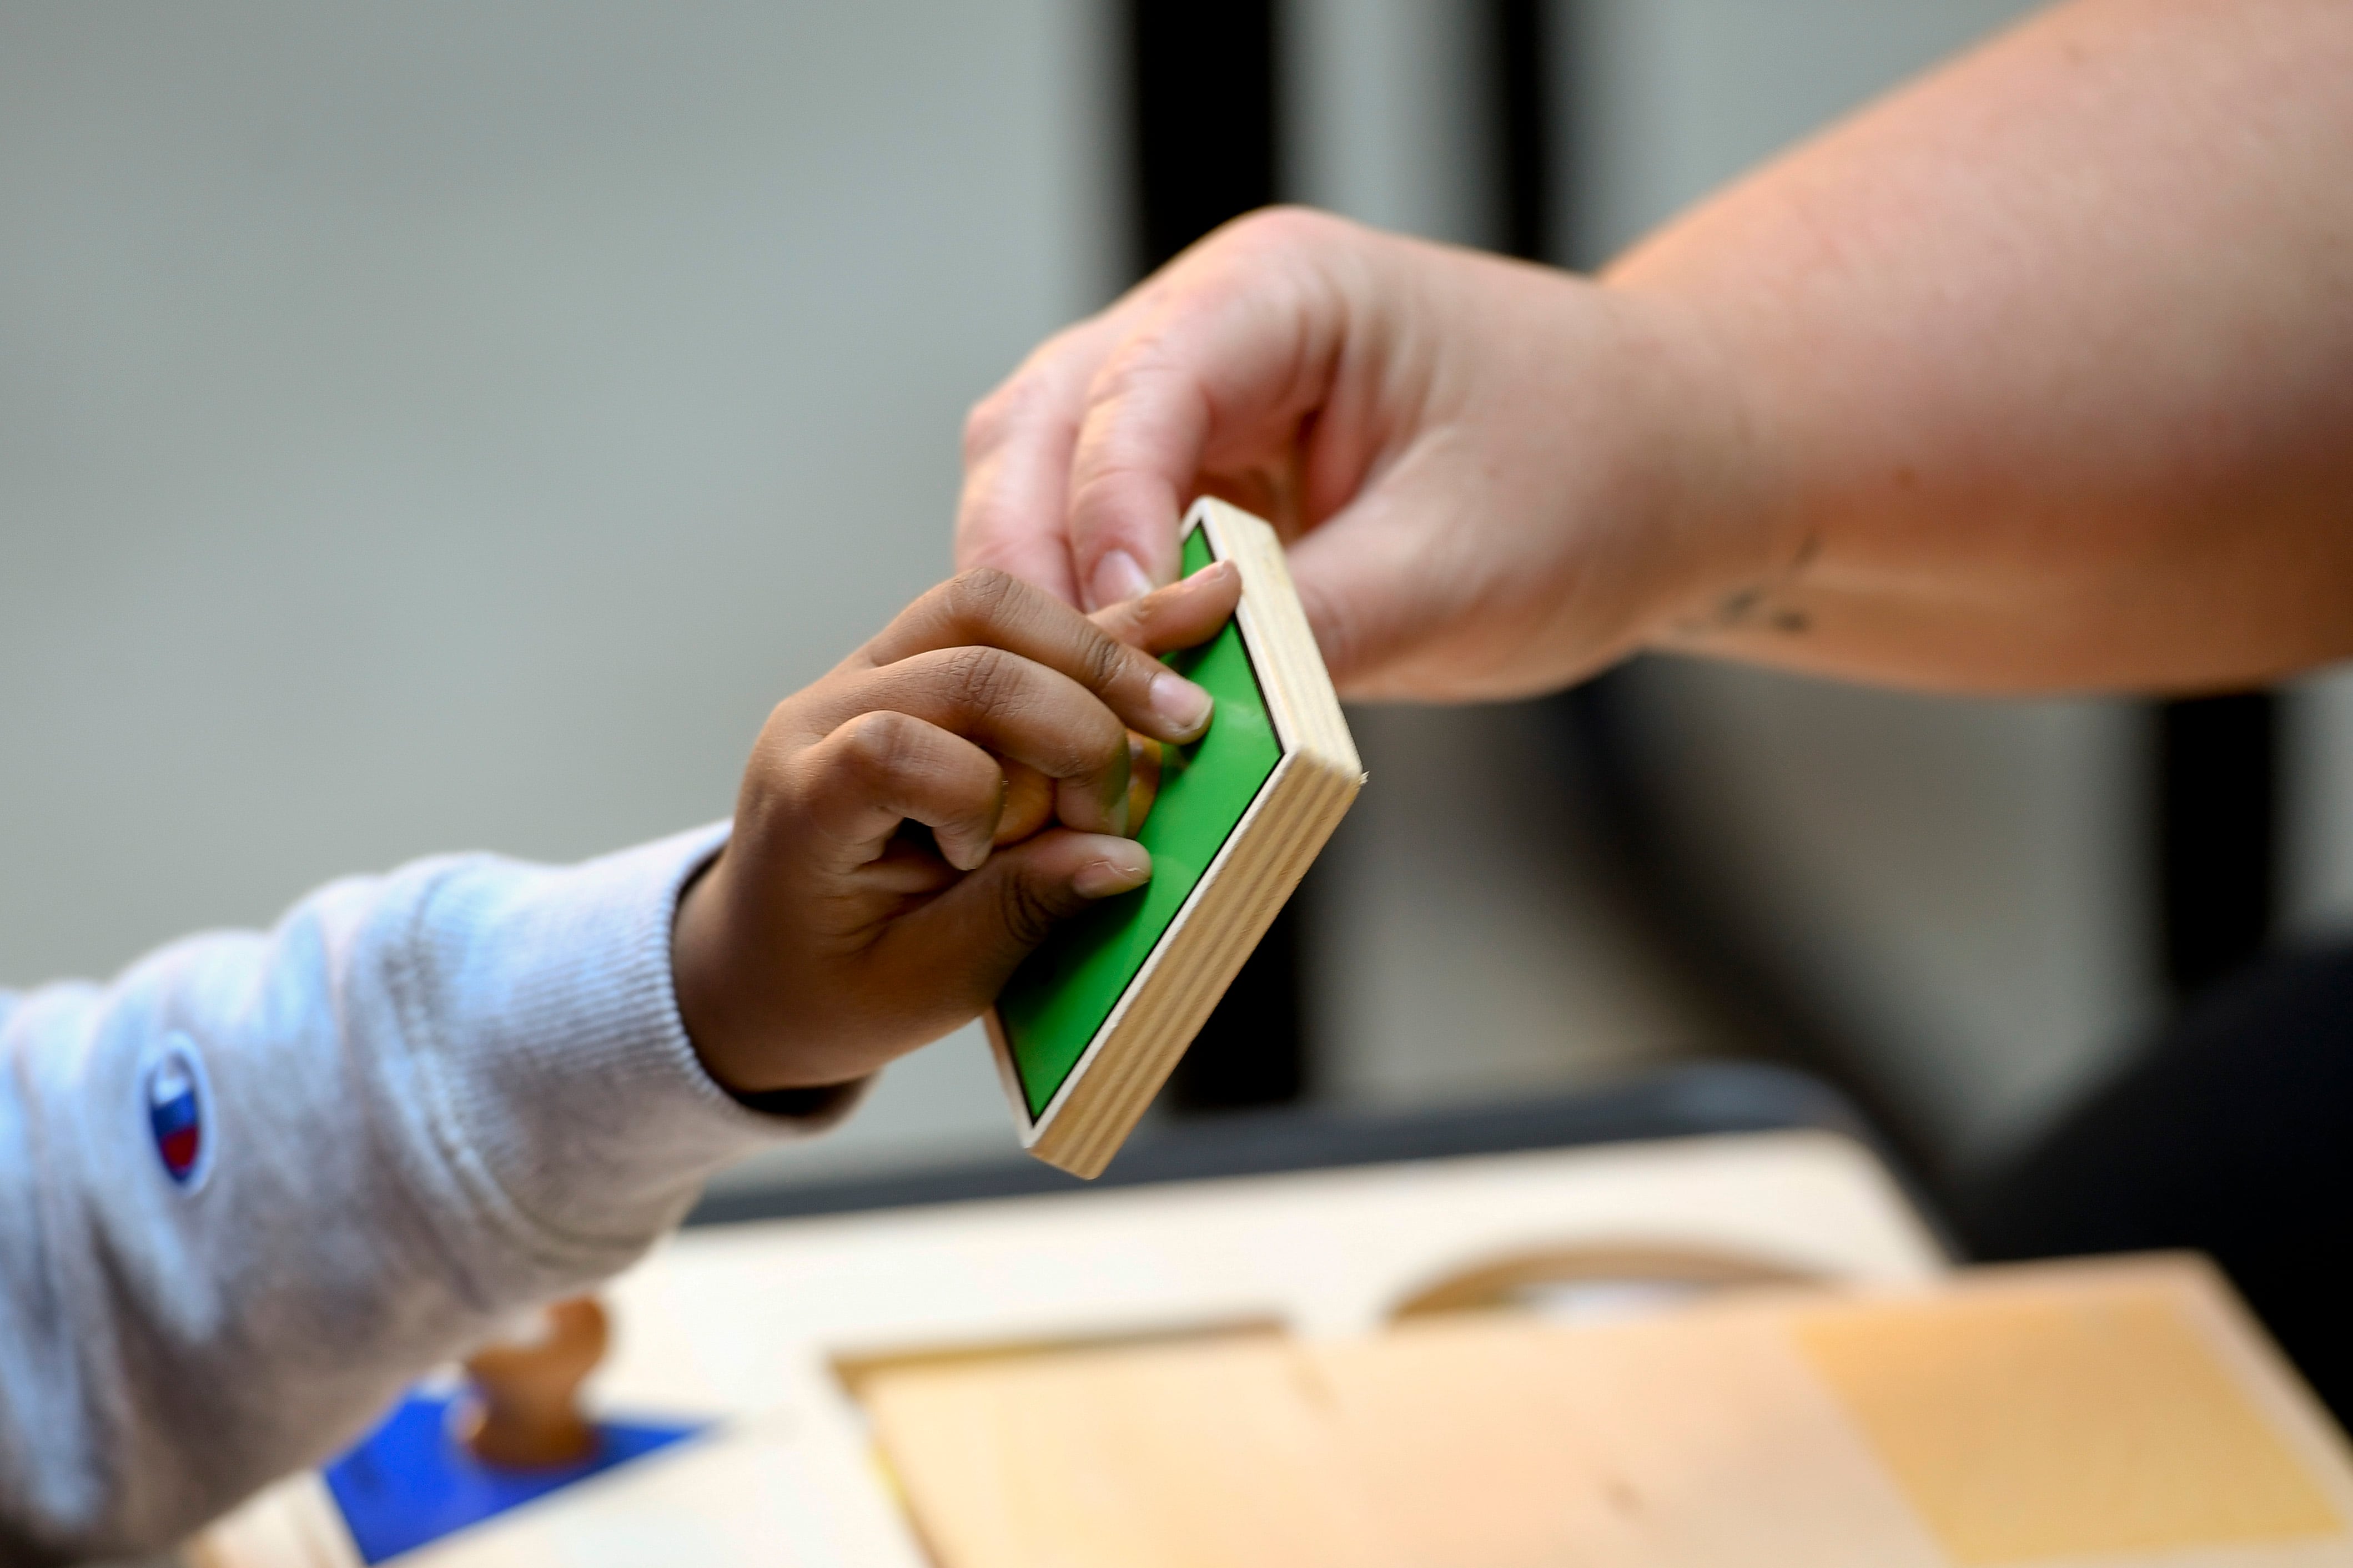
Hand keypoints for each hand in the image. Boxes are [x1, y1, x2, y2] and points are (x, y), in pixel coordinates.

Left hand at [672, 563, 1241, 1095]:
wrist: (769, 964)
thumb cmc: (833, 986)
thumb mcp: (922, 985)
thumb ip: (1016, 914)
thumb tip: (1123, 860)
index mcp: (804, 798)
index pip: (892, 747)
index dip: (975, 795)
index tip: (996, 859)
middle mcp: (827, 712)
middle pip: (965, 653)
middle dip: (1073, 724)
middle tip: (1125, 808)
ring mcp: (871, 673)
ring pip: (991, 605)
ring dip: (1095, 657)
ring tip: (1177, 712)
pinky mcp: (923, 666)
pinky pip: (1017, 623)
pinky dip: (1104, 626)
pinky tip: (1200, 598)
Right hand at [956, 208, 1785, 700]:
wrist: (1670, 467)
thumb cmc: (1596, 482)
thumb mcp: (1460, 570)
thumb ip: (1314, 628)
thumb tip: (1174, 710)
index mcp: (1279, 292)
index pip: (1133, 391)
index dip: (1101, 515)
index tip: (1114, 631)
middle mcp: (1212, 324)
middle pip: (1041, 425)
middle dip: (1026, 562)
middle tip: (1042, 699)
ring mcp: (1196, 395)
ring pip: (1041, 478)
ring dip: (1038, 594)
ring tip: (1059, 713)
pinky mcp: (1203, 472)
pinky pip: (1097, 532)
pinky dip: (1085, 611)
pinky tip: (1097, 695)